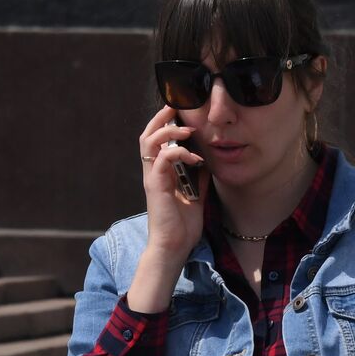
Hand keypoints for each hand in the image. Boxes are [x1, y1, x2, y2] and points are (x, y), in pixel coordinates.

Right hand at [139, 106, 206, 263]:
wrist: (173, 248)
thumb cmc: (182, 227)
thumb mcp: (196, 197)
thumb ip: (198, 179)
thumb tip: (207, 164)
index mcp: (160, 175)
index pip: (155, 142)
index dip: (163, 124)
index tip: (179, 113)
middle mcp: (152, 173)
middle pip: (147, 135)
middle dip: (160, 118)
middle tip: (175, 107)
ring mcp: (152, 178)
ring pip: (149, 142)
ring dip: (168, 131)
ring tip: (186, 129)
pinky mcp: (156, 186)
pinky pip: (163, 159)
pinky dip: (179, 152)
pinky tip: (195, 157)